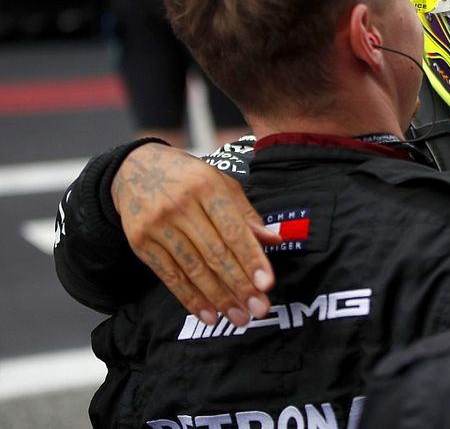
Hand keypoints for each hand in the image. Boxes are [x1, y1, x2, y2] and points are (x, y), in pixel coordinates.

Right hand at [112, 143, 279, 325]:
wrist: (135, 170)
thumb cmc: (190, 178)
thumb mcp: (221, 184)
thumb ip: (246, 214)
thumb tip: (276, 240)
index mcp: (208, 187)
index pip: (234, 230)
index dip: (251, 259)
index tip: (267, 284)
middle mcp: (181, 205)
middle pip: (215, 253)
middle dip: (239, 285)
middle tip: (259, 310)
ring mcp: (158, 225)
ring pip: (193, 269)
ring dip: (218, 298)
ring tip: (238, 318)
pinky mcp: (140, 242)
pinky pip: (169, 276)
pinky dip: (190, 298)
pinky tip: (208, 314)